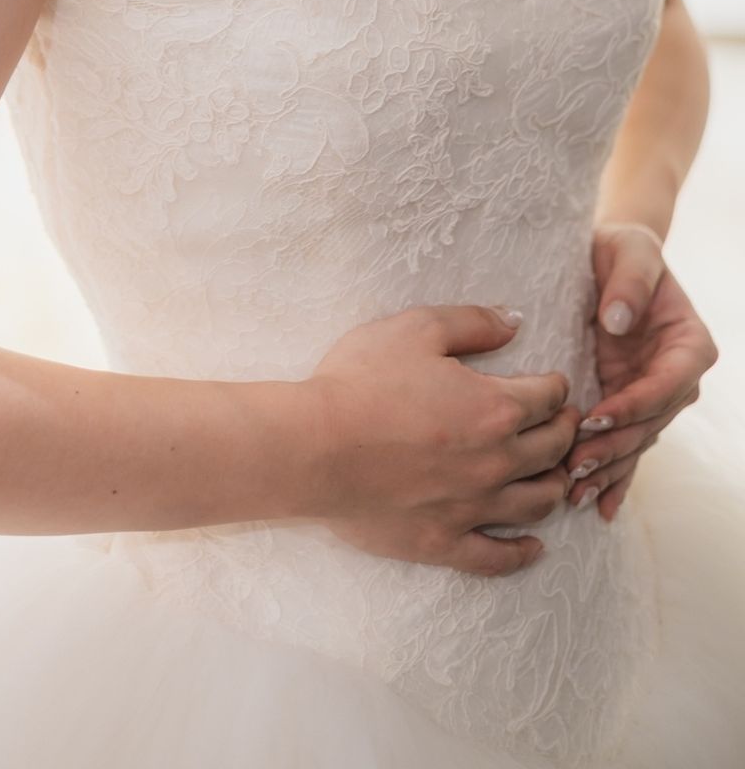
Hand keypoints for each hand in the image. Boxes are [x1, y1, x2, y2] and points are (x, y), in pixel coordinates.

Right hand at [299, 305, 579, 577]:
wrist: (313, 447)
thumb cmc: (359, 382)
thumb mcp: (413, 329)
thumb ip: (472, 322)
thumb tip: (515, 320)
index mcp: (495, 408)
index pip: (548, 396)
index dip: (555, 386)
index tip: (552, 384)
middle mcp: (497, 461)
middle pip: (554, 449)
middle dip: (564, 430)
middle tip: (562, 422)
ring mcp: (473, 507)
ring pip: (538, 503)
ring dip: (554, 485)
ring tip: (554, 474)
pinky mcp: (444, 541)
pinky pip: (498, 557)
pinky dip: (523, 553)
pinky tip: (534, 547)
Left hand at [565, 226, 718, 519]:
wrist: (610, 258)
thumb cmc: (621, 249)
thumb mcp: (627, 252)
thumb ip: (628, 283)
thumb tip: (617, 321)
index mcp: (688, 345)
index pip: (665, 384)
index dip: (633, 405)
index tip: (596, 418)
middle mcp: (676, 376)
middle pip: (649, 422)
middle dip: (613, 448)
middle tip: (574, 468)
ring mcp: (653, 394)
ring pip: (635, 441)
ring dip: (607, 468)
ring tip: (574, 493)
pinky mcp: (628, 403)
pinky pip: (625, 444)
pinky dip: (612, 475)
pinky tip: (597, 507)